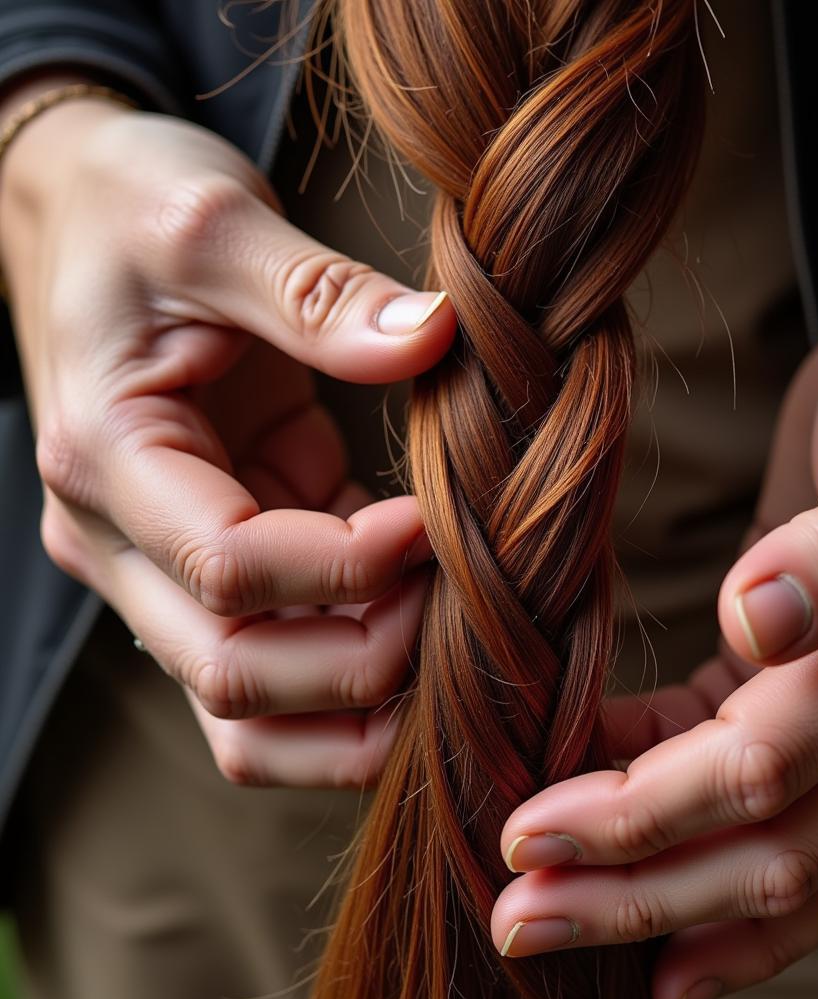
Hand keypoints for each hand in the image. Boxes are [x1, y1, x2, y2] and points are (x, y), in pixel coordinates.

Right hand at [0, 86, 456, 786]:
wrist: (87, 214)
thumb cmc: (128, 205)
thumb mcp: (212, 220)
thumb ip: (319, 292)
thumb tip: (436, 340)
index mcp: (107, 460)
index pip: (231, 568)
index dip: (349, 568)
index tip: (437, 523)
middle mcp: (123, 542)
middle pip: (238, 674)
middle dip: (366, 662)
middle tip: (466, 600)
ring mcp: (169, 565)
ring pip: (253, 710)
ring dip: (359, 705)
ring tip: (456, 645)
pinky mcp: (225, 559)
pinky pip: (289, 652)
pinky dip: (361, 661)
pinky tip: (433, 615)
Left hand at [489, 282, 817, 998]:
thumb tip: (759, 620)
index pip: (757, 771)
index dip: (639, 815)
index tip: (527, 830)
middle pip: (763, 851)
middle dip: (631, 894)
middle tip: (515, 920)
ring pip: (778, 871)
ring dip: (660, 911)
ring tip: (554, 926)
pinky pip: (795, 842)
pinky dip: (718, 889)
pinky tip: (648, 915)